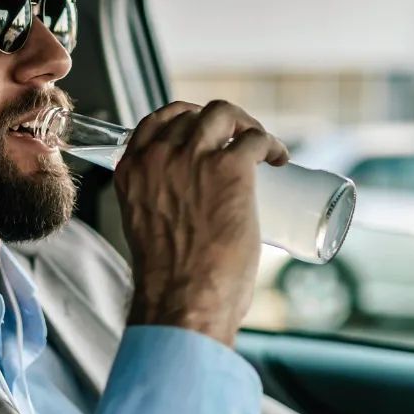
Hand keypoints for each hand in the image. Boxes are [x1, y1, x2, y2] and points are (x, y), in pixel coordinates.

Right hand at [113, 100, 288, 346]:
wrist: (183, 300)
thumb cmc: (170, 282)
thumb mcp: (145, 230)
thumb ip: (156, 210)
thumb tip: (185, 212)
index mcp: (133, 172)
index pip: (154, 122)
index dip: (184, 119)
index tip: (203, 132)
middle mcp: (159, 157)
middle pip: (192, 114)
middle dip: (218, 123)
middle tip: (238, 142)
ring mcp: (194, 158)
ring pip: (223, 113)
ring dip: (245, 124)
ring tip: (262, 145)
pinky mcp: (230, 167)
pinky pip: (255, 138)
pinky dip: (272, 144)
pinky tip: (279, 159)